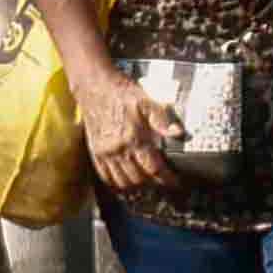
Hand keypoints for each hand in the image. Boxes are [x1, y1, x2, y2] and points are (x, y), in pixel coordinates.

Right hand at [61, 54, 173, 203]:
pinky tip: (125, 182)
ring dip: (136, 186)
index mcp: (133, 138)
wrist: (94, 86)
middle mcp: (118, 149)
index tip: (175, 181)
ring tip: (147, 183)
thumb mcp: (146, 101)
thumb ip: (162, 119)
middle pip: (138, 179)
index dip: (167, 178)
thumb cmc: (121, 92)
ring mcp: (105, 152)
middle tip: (163, 181)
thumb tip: (178, 133)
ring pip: (122, 181)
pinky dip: (116, 183)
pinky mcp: (95, 152)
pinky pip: (105, 176)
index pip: (153, 168)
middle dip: (153, 184)